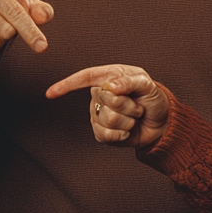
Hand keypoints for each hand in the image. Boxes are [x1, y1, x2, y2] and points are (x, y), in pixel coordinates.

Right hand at [46, 64, 169, 146]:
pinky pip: (106, 135)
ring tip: (134, 117)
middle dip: (127, 105)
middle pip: (104, 100)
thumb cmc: (153, 99)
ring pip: (106, 119)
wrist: (161, 124)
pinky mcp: (101, 132)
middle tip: (137, 106)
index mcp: (108, 77)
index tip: (51, 94)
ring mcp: (98, 114)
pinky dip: (122, 134)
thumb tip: (110, 86)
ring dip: (127, 120)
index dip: (67, 85)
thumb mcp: (147, 85)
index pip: (84, 78)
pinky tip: (127, 130)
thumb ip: (129, 82)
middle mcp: (99, 95)